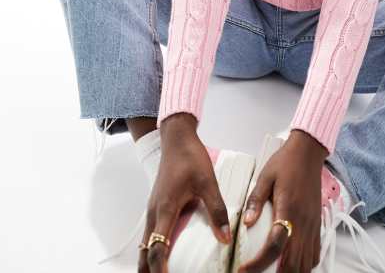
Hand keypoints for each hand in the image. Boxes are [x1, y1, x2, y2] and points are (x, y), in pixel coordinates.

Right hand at [138, 113, 231, 272]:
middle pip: (145, 250)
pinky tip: (165, 253)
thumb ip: (216, 210)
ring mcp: (154, 208)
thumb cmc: (190, 157)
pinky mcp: (157, 205)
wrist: (177, 139)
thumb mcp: (208, 182)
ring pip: (146, 242)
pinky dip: (153, 247)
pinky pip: (151, 232)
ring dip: (150, 259)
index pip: (157, 246)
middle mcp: (155, 212)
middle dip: (148, 269)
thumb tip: (224, 237)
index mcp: (166, 208)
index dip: (159, 268)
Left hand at [238, 130, 327, 272]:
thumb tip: (246, 222)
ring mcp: (313, 225)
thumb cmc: (286, 162)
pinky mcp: (317, 224)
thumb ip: (255, 200)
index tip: (244, 270)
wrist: (308, 152)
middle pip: (293, 263)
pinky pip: (315, 254)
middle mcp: (303, 222)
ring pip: (306, 263)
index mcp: (288, 209)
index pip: (275, 246)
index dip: (259, 263)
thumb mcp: (265, 176)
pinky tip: (292, 263)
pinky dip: (304, 265)